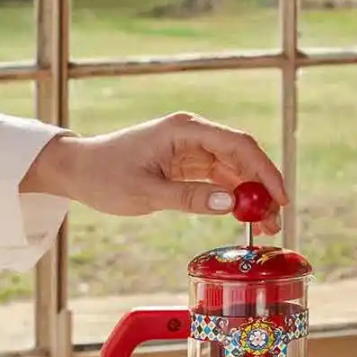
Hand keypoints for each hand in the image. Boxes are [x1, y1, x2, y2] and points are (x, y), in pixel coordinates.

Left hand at [21, 112, 287, 236]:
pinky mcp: (186, 164)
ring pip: (233, 170)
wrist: (77, 170)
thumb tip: (231, 205)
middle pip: (241, 157)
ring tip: (264, 227)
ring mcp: (190, 148)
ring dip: (250, 196)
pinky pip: (218, 178)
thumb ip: (190, 198)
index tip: (279, 199)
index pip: (238, 145)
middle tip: (274, 221)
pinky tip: (243, 217)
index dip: (264, 171)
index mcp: (183, 130)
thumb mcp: (146, 192)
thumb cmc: (104, 175)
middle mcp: (192, 134)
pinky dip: (232, 197)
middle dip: (261, 188)